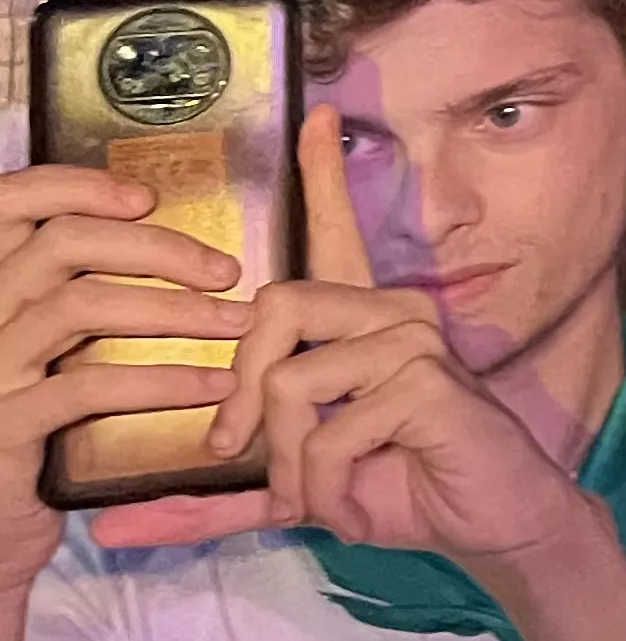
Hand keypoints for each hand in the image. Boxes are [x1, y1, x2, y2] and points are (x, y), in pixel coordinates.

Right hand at [0, 164, 250, 590]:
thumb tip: (157, 233)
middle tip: (228, 272)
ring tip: (239, 326)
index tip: (145, 199)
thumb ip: (79, 293)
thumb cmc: (36, 430)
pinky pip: (88, 387)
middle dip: (157, 248)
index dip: (75, 186)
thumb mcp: (47, 353)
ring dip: (174, 310)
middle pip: (61, 244)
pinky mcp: (2, 426)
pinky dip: (162, 381)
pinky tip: (215, 388)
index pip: (10, 203)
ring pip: (79, 305)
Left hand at [91, 112, 594, 577]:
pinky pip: (332, 431)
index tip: (318, 114)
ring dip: (289, 461)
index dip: (324, 174)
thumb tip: (118, 525)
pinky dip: (326, 486)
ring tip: (314, 495)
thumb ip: (213, 501)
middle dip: (241, 391)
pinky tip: (354, 502)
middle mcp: (394, 313)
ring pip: (293, 380)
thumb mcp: (298, 489)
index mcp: (364, 323)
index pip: (338, 234)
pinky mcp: (429, 382)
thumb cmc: (402, 490)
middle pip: (275, 308)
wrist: (492, 524)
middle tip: (234, 451)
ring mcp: (414, 342)